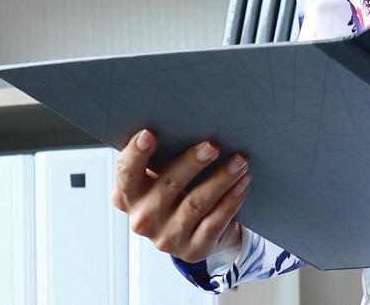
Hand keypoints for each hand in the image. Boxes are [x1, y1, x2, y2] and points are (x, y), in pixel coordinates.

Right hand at [109, 127, 251, 264]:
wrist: (193, 234)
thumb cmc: (175, 193)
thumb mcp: (160, 177)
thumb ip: (162, 156)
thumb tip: (184, 121)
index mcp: (128, 195)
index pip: (126, 173)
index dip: (136, 154)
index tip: (149, 134)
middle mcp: (144, 218)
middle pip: (168, 185)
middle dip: (192, 163)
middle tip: (213, 146)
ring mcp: (168, 237)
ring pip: (196, 204)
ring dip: (221, 179)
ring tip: (239, 161)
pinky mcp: (194, 249)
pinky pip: (215, 221)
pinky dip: (231, 199)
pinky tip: (243, 182)